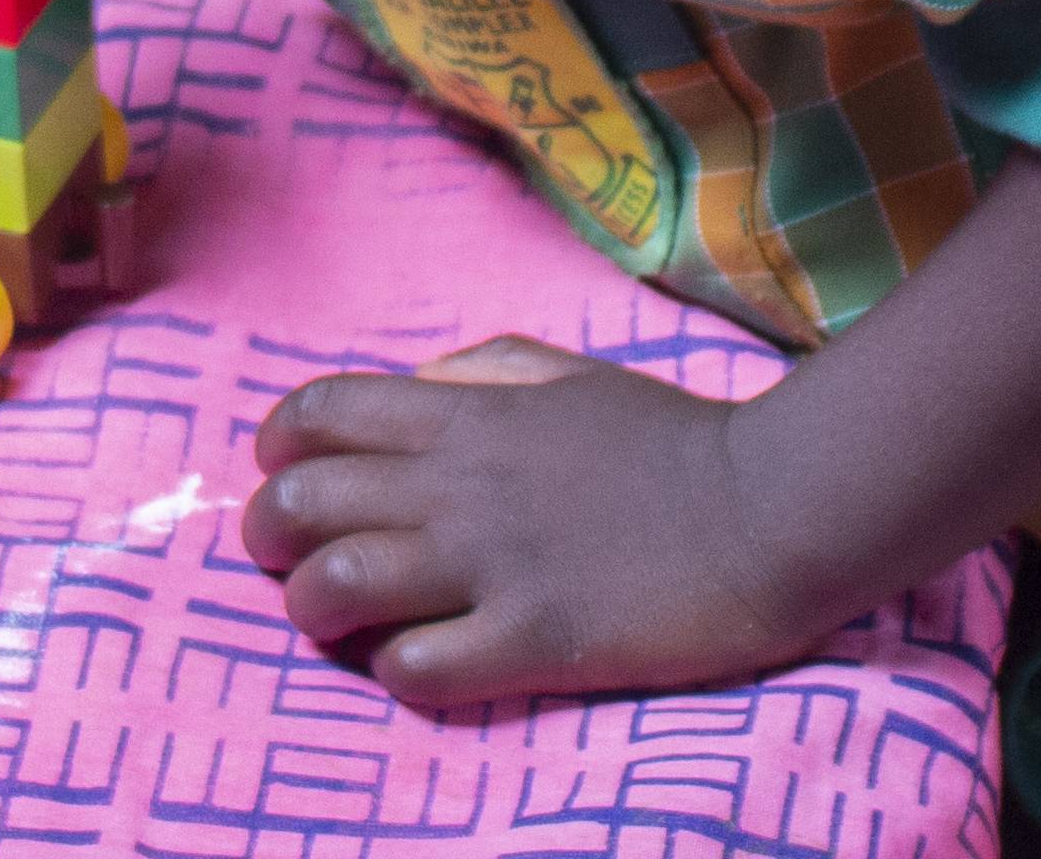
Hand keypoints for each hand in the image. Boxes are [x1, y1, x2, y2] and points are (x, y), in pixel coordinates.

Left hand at [243, 336, 837, 709]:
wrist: (770, 510)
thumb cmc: (674, 442)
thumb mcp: (567, 376)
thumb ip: (480, 372)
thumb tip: (414, 387)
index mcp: (466, 414)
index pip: (319, 414)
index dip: (278, 447)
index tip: (284, 476)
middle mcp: (459, 484)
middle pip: (303, 501)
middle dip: (270, 535)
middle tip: (287, 561)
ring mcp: (492, 565)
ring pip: (337, 584)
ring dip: (314, 607)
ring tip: (333, 621)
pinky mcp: (532, 641)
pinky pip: (415, 666)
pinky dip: (393, 668)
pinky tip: (415, 662)